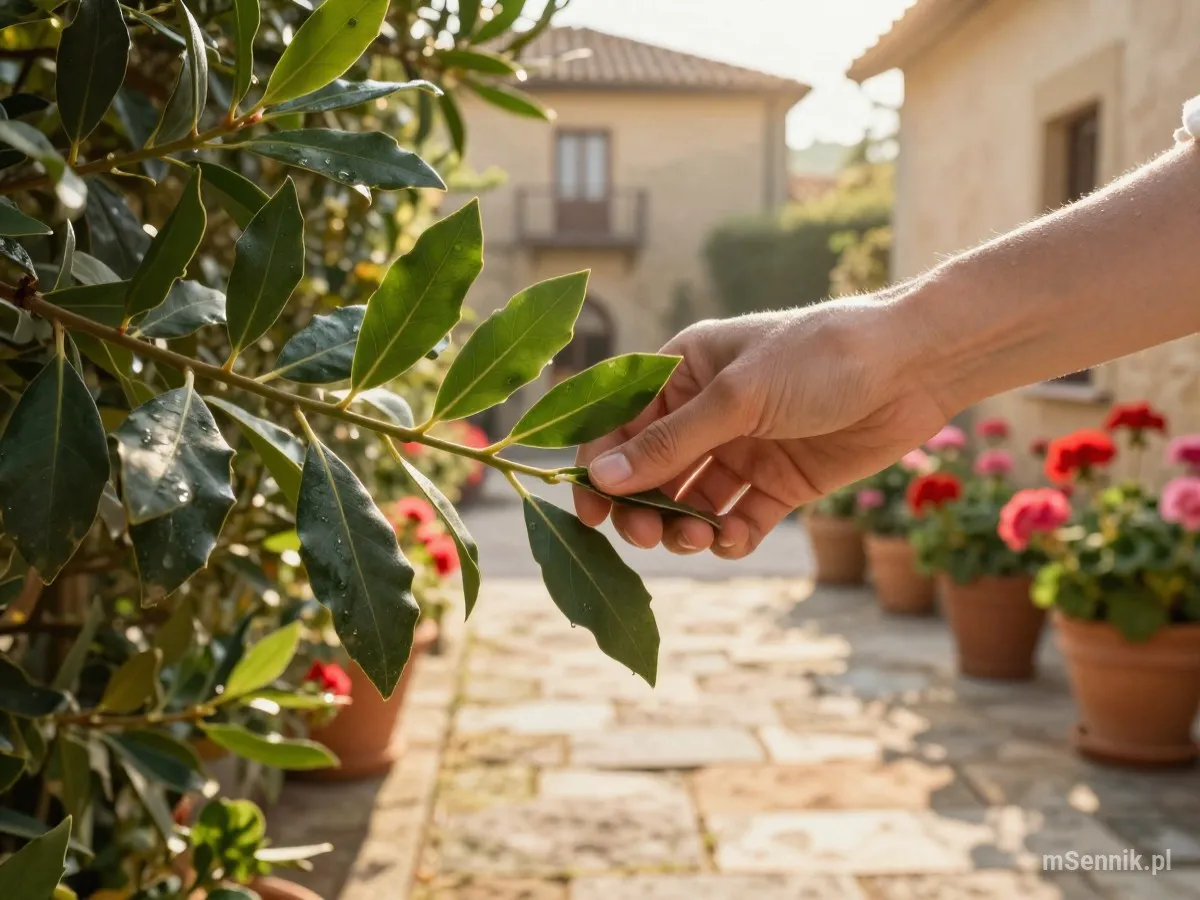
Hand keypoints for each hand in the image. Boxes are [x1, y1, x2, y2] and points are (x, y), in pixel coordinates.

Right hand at [573, 297, 950, 557]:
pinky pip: (737, 518)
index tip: (591, 512)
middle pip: (651, 472)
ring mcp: (743, 449)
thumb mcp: (738, 396)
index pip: (621, 425)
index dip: (600, 468)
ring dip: (683, 527)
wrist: (913, 367)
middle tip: (645, 535)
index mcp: (683, 372)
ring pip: (690, 502)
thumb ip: (670, 442)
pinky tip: (734, 538)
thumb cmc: (819, 357)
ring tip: (696, 538)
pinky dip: (729, 535)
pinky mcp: (779, 482)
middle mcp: (706, 412)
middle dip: (642, 507)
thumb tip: (600, 478)